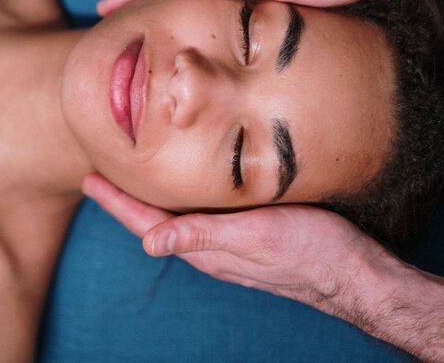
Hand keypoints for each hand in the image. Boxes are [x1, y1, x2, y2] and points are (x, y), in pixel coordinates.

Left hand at [82, 173, 396, 323]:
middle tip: (103, 173)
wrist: (354, 271)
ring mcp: (231, 243)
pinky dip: (184, 198)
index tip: (90, 179)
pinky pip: (203, 215)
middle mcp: (213, 246)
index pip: (148, 223)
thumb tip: (149, 243)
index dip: (117, 202)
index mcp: (207, 247)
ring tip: (135, 178)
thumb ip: (206, 236)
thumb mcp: (257, 238)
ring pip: (179, 217)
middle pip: (157, 220)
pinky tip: (190, 187)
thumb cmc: (309, 250)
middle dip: (127, 199)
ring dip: (152, 199)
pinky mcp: (250, 234)